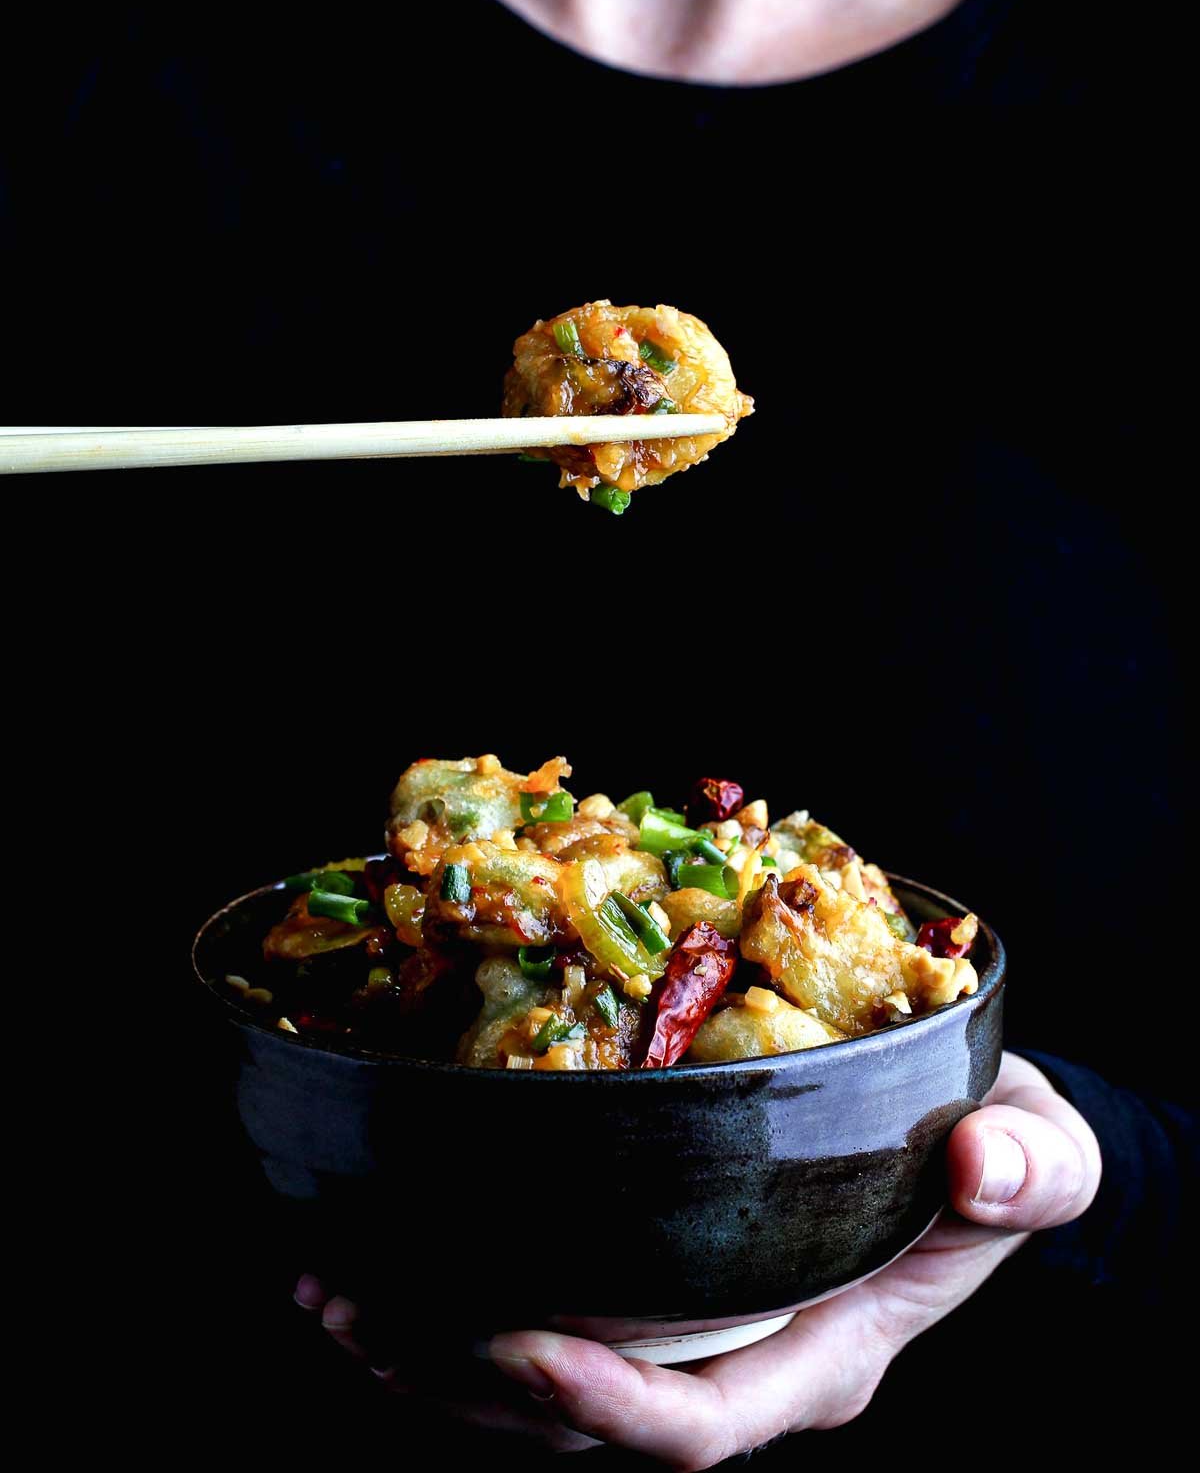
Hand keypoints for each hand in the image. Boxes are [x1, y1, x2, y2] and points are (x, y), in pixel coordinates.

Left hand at [294, 1051, 1098, 1463]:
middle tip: (360, 1307)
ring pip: (534, 1388)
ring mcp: (687, 1333)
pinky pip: (537, 1323)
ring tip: (329, 1292)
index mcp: (821, 1350)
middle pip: (579, 1420)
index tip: (516, 1338)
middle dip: (461, 1377)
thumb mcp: (1042, 1153)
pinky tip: (370, 1257)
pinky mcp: (652, 1285)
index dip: (602, 1401)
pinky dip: (446, 1304)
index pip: (698, 1421)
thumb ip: (1032, 1171)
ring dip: (424, 1349)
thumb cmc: (1002, 1149)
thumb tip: (980, 1166)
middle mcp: (738, 1363)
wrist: (974, 1139)